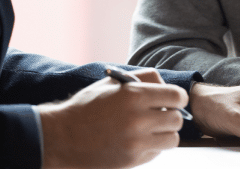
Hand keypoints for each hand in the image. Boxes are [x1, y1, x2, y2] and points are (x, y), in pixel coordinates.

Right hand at [38, 68, 188, 168]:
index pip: (176, 96)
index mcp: (134, 95)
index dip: (178, 97)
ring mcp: (135, 143)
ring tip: (152, 128)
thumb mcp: (113, 82)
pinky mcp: (131, 161)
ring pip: (172, 139)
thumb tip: (165, 84)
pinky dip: (153, 146)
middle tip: (160, 113)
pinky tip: (138, 140)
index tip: (174, 99)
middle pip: (176, 119)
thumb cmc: (88, 106)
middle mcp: (138, 120)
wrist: (61, 138)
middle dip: (171, 115)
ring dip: (166, 132)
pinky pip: (156, 153)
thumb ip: (143, 78)